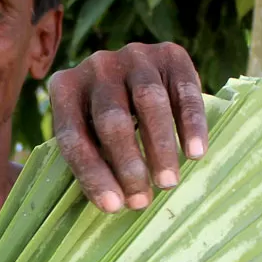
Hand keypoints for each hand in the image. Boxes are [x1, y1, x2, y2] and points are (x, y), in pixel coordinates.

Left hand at [48, 42, 208, 213]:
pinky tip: (196, 153)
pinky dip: (191, 123)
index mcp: (64, 88)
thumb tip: (113, 204)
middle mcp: (96, 66)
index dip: (92, 174)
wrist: (135, 75)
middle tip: (142, 201)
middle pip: (112, 119)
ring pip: (149, 102)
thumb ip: (90, 159)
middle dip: (127, 165)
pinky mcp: (169, 54)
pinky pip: (183, 90)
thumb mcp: (85, 134)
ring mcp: (133, 56)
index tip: (113, 207)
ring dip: (160, 147)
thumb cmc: (104, 122)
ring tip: (168, 183)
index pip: (73, 136)